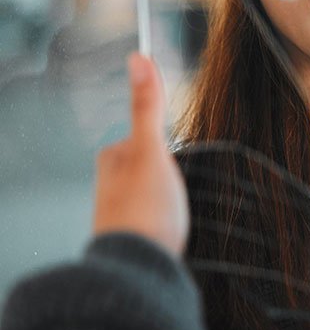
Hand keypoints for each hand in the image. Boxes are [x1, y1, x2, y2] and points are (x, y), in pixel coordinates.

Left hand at [92, 53, 189, 255]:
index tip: (174, 152)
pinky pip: (154, 218)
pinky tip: (175, 227)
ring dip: (166, 198)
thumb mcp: (152, 150)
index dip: (161, 142)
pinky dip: (165, 220)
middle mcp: (110, 187)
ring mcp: (122, 214)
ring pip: (150, 193)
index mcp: (111, 162)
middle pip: (146, 165)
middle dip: (164, 171)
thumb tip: (138, 59)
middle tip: (180, 181)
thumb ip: (148, 108)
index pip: (139, 138)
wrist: (142, 269)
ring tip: (179, 206)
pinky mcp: (136, 238)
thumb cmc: (145, 210)